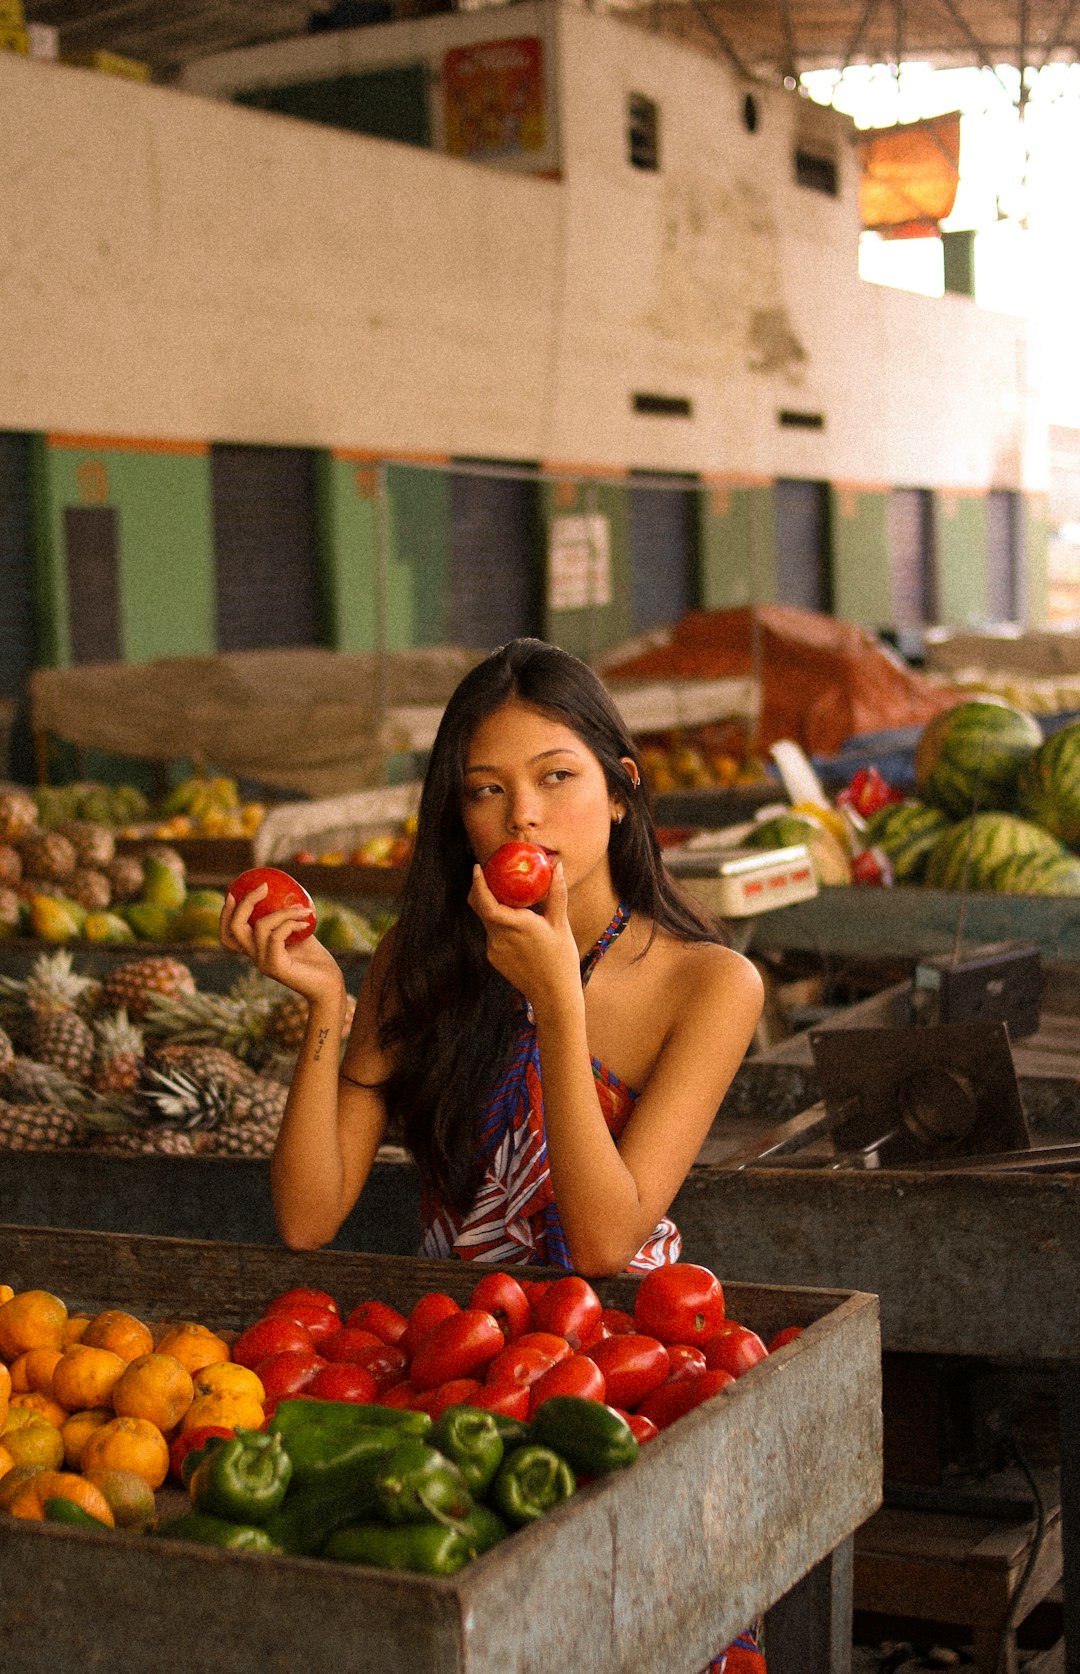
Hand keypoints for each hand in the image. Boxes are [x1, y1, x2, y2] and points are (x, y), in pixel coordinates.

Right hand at [220, 883, 342, 1004]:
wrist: (329, 984)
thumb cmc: (315, 959)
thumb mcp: (298, 932)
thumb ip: (286, 919)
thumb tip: (286, 893)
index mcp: (256, 949)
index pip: (228, 934)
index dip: (225, 914)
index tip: (232, 892)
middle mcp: (255, 957)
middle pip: (234, 928)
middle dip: (245, 903)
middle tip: (263, 887)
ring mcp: (263, 963)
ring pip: (260, 927)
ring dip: (283, 912)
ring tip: (303, 910)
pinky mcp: (275, 967)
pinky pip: (276, 936)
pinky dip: (290, 923)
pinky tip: (306, 921)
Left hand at [467, 860, 578, 1007]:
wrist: (553, 995)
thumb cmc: (561, 960)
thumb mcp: (561, 924)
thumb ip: (556, 894)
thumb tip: (557, 866)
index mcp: (517, 926)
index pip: (487, 903)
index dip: (478, 885)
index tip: (478, 868)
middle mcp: (500, 938)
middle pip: (480, 908)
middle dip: (480, 889)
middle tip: (488, 874)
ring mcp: (494, 949)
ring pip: (486, 921)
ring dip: (492, 907)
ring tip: (507, 897)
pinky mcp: (494, 958)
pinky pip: (492, 934)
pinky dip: (498, 923)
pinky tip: (513, 923)